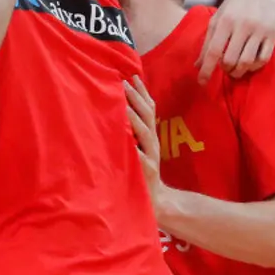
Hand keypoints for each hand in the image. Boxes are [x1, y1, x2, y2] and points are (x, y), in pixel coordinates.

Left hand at [126, 75, 165, 205]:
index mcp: (149, 134)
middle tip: (123, 82)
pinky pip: (139, 156)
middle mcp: (152, 142)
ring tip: (124, 104)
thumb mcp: (137, 146)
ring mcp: (150, 155)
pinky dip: (133, 147)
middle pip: (147, 115)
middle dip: (136, 98)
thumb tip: (117, 108)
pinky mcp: (145, 170)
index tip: (131, 74)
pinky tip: (126, 138)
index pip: (148, 108)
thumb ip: (131, 130)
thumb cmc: (140, 170)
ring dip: (134, 117)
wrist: (157, 200)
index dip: (141, 91)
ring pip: (144, 132)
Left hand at [196, 0, 274, 82]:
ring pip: (247, 61)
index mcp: (225, 21)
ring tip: (236, 71)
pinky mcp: (274, 34)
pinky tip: (249, 65)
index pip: (212, 51)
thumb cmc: (235, 4)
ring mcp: (260, 30)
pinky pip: (263, 58)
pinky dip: (254, 67)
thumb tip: (197, 65)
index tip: (201, 83)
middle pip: (230, 59)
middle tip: (225, 70)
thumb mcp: (218, 17)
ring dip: (239, 71)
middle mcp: (242, 26)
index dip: (206, 69)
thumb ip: (208, 40)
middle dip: (225, 70)